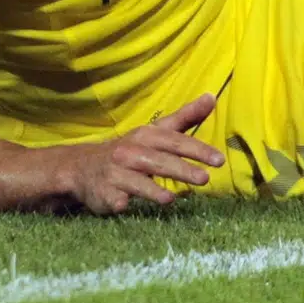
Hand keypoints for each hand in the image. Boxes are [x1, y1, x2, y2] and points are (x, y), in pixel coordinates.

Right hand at [62, 94, 224, 213]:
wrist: (84, 166)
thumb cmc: (132, 149)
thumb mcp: (157, 131)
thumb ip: (185, 117)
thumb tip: (212, 97)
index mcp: (146, 136)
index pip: (175, 141)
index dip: (197, 149)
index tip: (219, 160)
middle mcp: (130, 152)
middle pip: (159, 161)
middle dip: (181, 169)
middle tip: (205, 179)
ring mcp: (115, 173)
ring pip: (135, 181)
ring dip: (151, 189)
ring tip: (170, 198)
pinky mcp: (104, 193)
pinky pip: (112, 198)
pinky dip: (118, 201)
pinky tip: (124, 205)